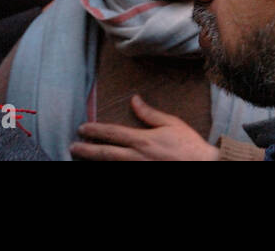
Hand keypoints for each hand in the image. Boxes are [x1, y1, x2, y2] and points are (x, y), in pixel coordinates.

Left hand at [71, 94, 219, 160]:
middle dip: (86, 149)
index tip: (82, 127)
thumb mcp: (172, 123)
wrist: (202, 166)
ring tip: (80, 157)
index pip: (113, 133)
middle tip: (72, 146)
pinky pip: (121, 171)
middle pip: (105, 153)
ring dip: (94, 161)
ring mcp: (138, 168)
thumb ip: (150, 113)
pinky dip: (110, 168)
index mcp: (143, 140)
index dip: (96, 130)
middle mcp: (136, 157)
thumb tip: (134, 100)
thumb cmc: (188, 144)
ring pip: (110, 165)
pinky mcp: (142, 174)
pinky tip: (103, 166)